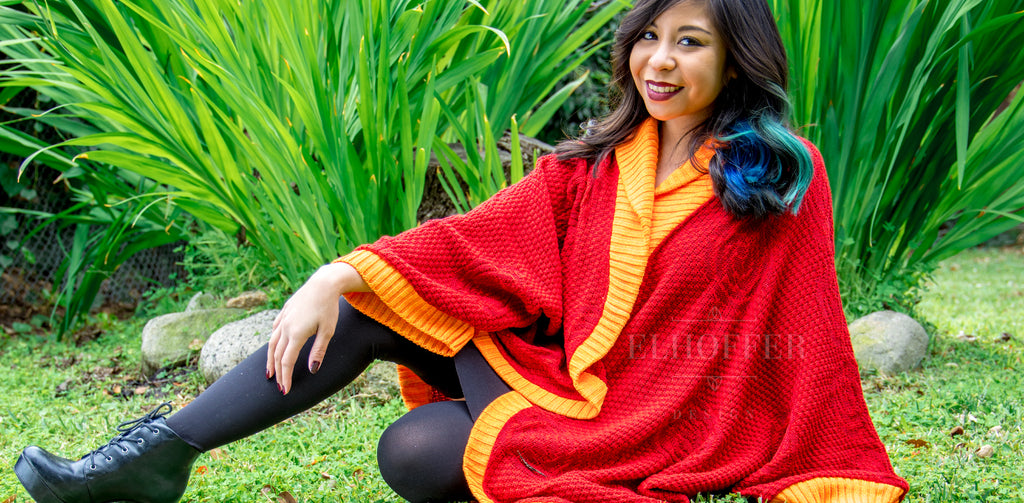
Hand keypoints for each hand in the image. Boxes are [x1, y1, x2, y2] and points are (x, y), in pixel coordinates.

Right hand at [267, 261, 367, 393]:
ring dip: (270, 360)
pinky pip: (275, 331)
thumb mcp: (327, 331)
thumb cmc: (329, 308)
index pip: (287, 361)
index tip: (286, 390)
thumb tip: (313, 370)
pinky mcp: (284, 312)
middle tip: (279, 387)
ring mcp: (283, 319)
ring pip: (272, 343)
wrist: (323, 283)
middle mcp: (286, 327)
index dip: (286, 377)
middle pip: (277, 355)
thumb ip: (319, 351)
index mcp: (296, 334)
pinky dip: (273, 343)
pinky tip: (274, 348)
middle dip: (278, 373)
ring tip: (269, 373)